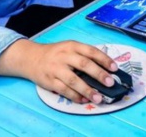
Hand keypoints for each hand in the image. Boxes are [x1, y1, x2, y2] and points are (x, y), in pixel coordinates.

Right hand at [0, 39, 117, 103]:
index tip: (115, 68)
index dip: (104, 59)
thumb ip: (84, 55)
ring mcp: (56, 69)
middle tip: (110, 83)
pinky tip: (83, 100)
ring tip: (98, 98)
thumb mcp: (69, 48)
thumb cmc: (55, 54)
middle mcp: (64, 56)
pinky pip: (64, 90)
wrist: (31, 58)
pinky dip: (74, 96)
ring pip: (74, 80)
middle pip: (84, 65)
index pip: (91, 51)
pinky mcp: (49, 81)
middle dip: (99, 74)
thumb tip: (104, 68)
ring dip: (87, 90)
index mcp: (72, 46)